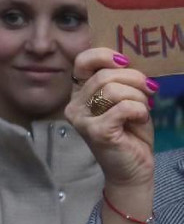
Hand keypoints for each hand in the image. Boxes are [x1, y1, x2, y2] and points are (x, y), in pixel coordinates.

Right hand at [67, 48, 155, 189]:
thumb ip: (119, 80)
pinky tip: (139, 119)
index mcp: (80, 93)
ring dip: (138, 97)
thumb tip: (125, 62)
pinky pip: (123, 108)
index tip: (125, 63)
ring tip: (143, 109)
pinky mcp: (96, 131)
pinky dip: (139, 110)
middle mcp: (74, 105)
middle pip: (104, 75)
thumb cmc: (130, 132)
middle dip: (134, 80)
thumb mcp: (125, 98)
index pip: (82, 61)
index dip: (105, 56)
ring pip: (113, 90)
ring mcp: (82, 119)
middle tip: (148, 91)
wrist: (133, 168)